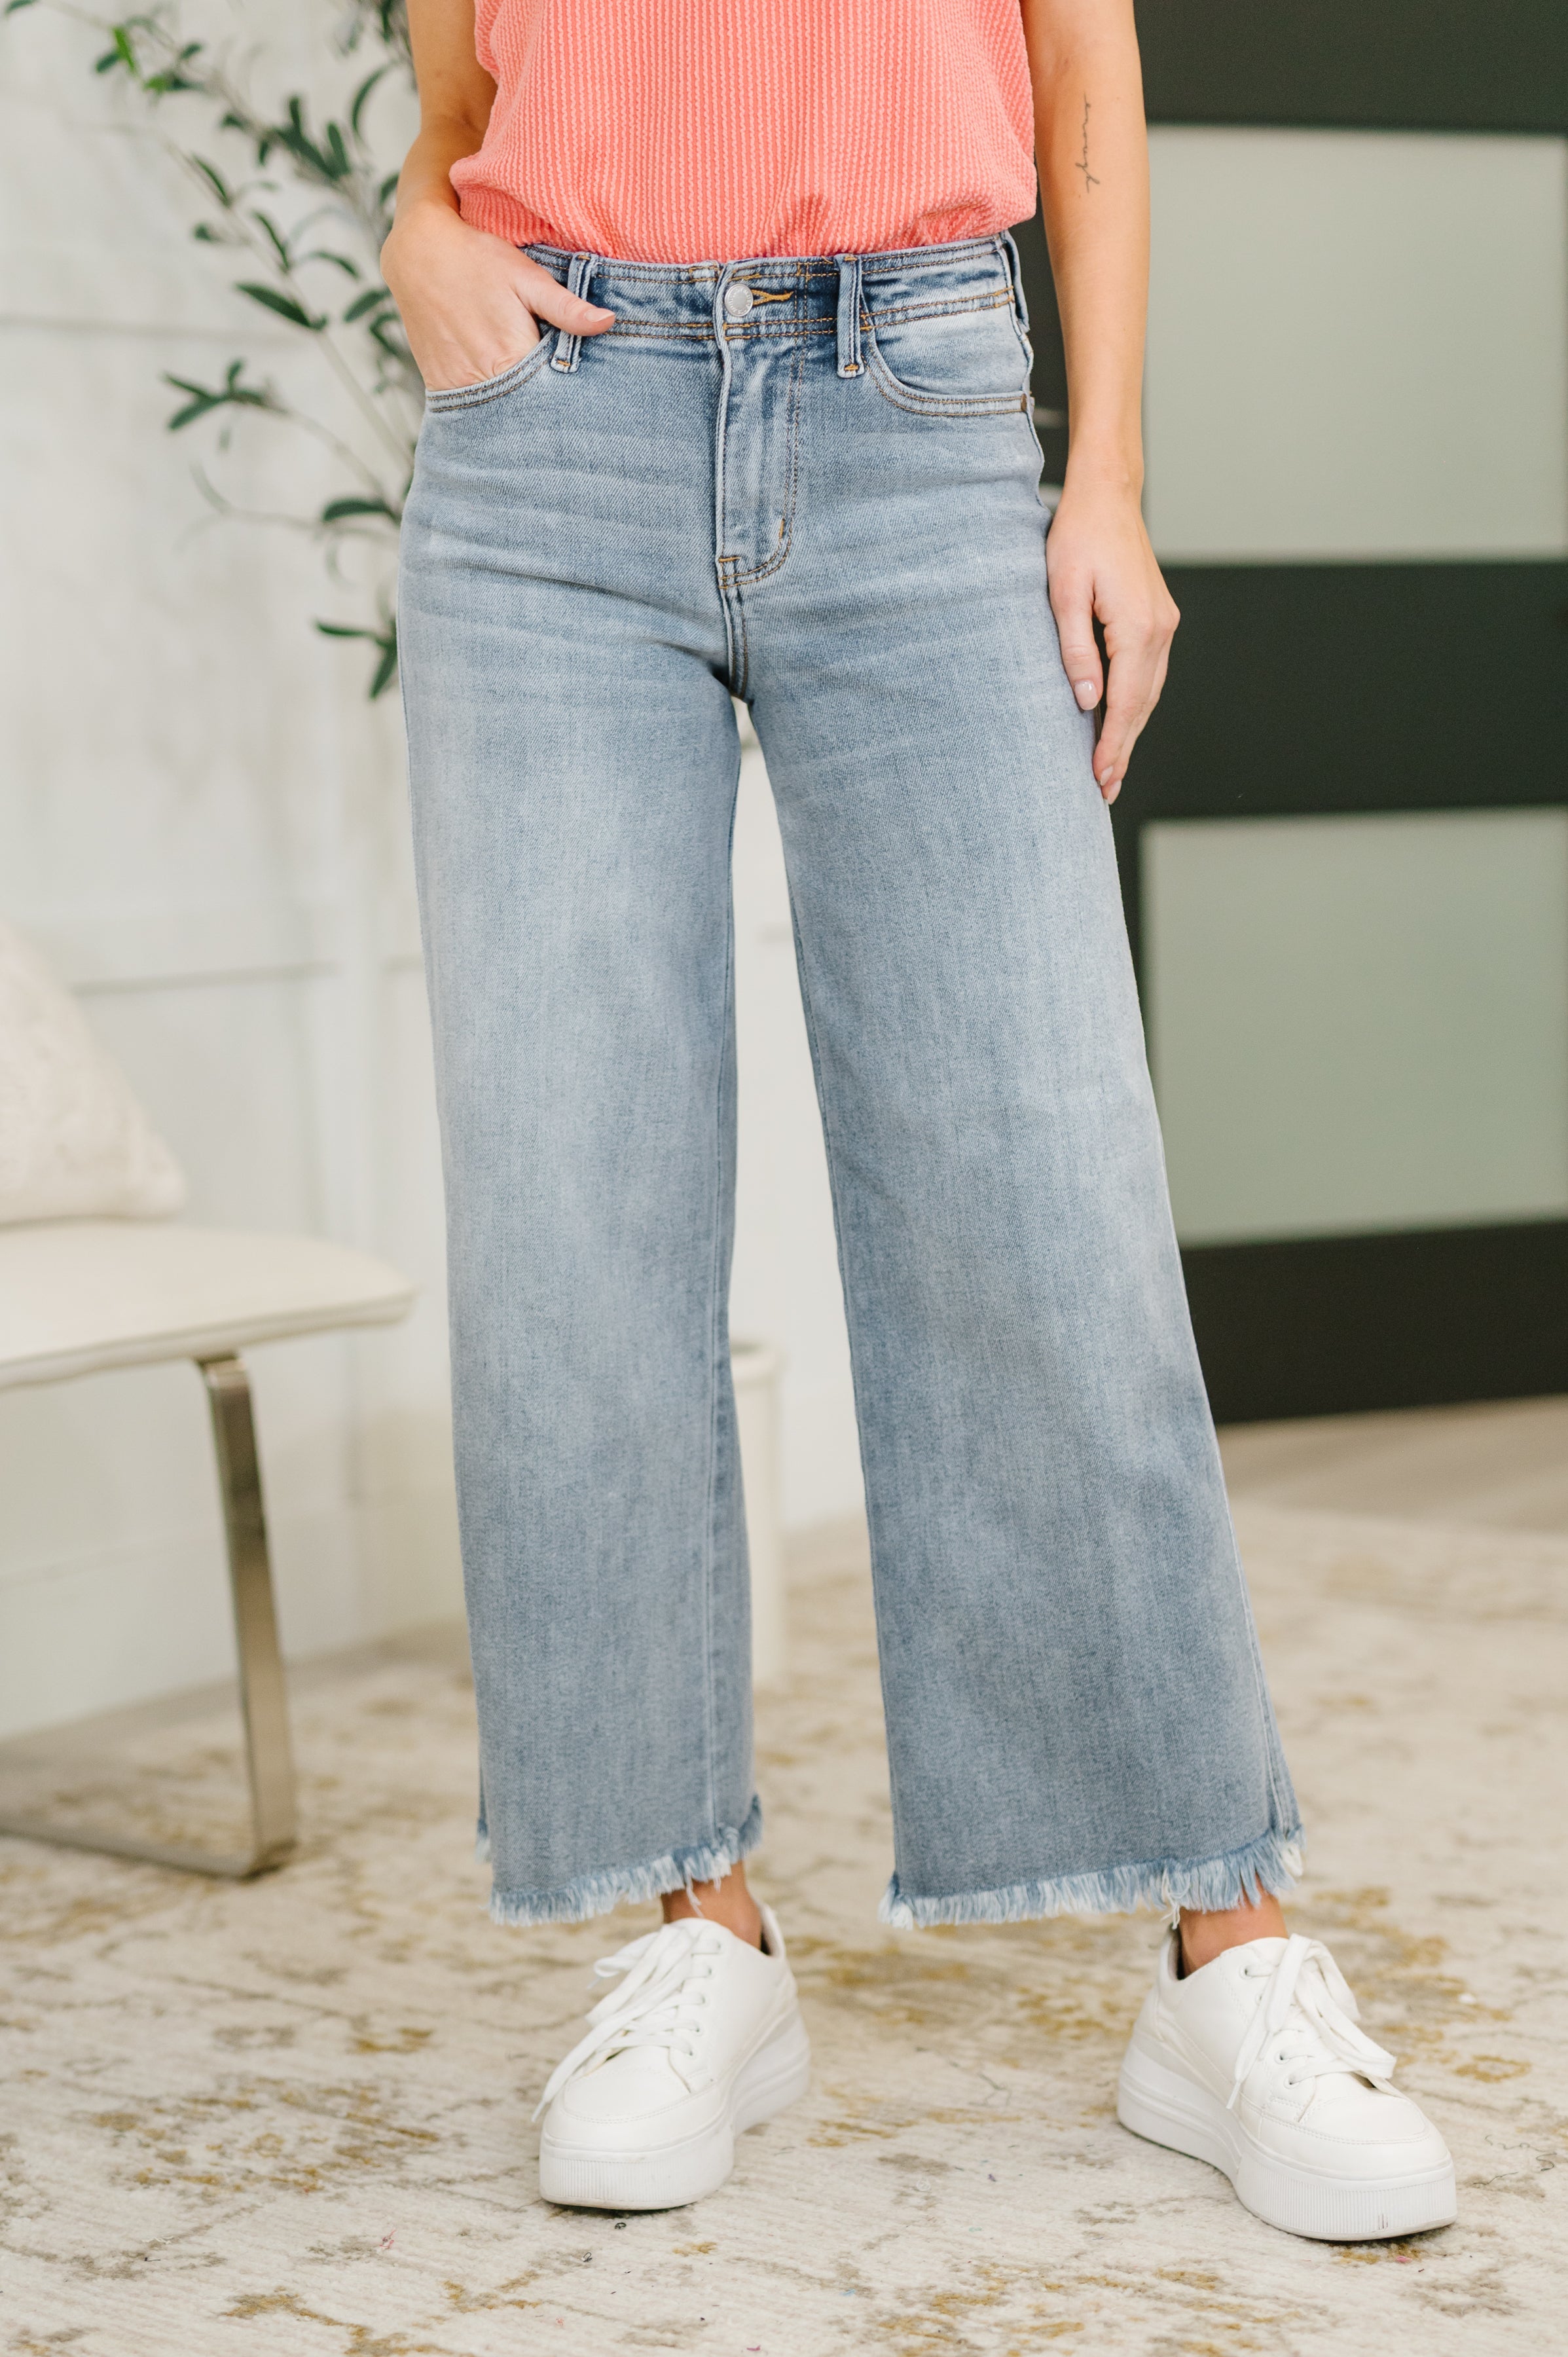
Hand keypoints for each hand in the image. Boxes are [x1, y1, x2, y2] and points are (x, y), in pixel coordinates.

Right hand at [382, 199, 613, 391]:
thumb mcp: (526, 277)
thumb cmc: (477, 260)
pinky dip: (492, 406)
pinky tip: (504, 390)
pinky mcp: (442, 388)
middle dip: (547, 408)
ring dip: (519, 409)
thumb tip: (608, 323)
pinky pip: (475, 408)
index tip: (586, 396)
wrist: (417, 254)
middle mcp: (485, 381)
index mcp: (512, 358)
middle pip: (527, 411)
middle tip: (566, 404)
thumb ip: (566, 307)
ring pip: (501, 414)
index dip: (570, 396)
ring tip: (533, 394)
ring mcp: (460, 389)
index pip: (554, 395)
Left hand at [1046, 477, 1178, 803]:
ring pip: (1149, 692)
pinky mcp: (1157, 619)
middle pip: (1142, 706)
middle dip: (1123, 749)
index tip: (1099, 779)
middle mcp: (1160, 630)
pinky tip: (1119, 721)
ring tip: (1111, 768)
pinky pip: (1148, 674)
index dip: (1112, 745)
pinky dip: (1136, 703)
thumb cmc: (1078, 537)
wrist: (1107, 496)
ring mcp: (1164, 625)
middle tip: (1105, 791)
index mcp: (1139, 627)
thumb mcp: (1063, 593)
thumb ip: (1075, 650)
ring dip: (1131, 731)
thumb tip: (1085, 700)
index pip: (1126, 703)